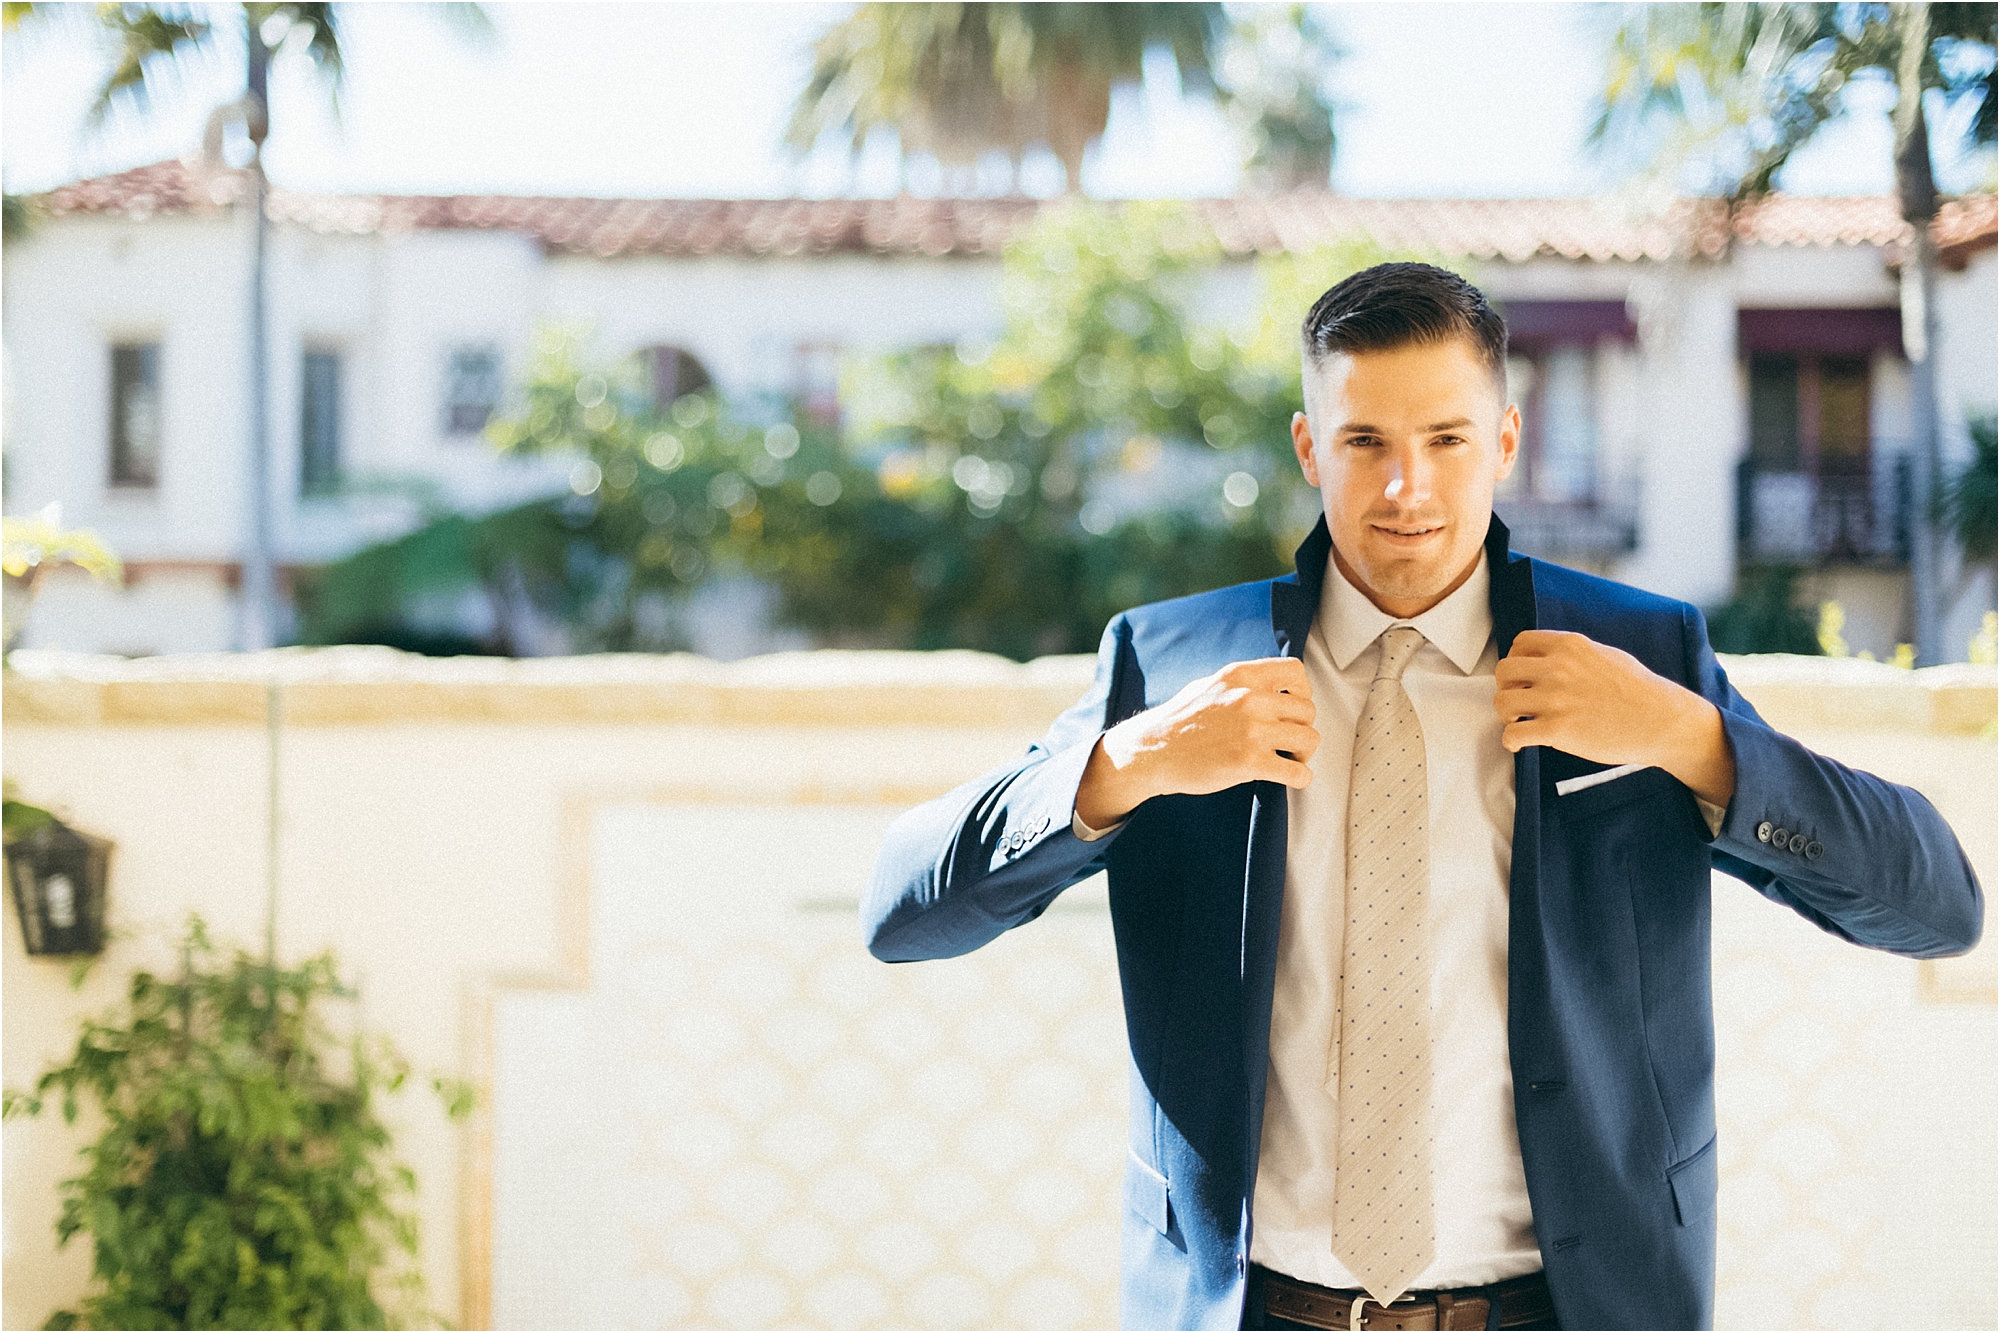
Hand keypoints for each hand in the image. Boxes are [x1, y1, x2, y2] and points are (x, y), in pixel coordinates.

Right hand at [1074, 657, 1318, 827]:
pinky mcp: (1249, 762)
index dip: (1302, 692)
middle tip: (1289, 742)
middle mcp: (1250, 698)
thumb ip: (1241, 684)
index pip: (1296, 672)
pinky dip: (1300, 778)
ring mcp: (1251, 730)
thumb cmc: (1177, 721)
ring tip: (1288, 760)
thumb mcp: (1208, 685)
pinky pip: (1298, 772)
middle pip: (1307, 710)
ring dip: (1304, 753)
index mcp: (1241, 676)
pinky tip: (1288, 779)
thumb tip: (1270, 685)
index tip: (1293, 708)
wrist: (1150, 751)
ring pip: (1309, 738)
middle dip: (1302, 728)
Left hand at [1494, 630, 1735, 808]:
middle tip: (1518, 702)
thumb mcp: (1605, 655)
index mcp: (1569, 646)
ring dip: (1505, 714)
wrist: (1661, 720)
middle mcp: (1558, 668)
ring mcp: (1556, 699)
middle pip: (1504, 671)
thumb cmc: (1638, 690)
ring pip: (1502, 701)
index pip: (1519, 643)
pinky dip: (1510, 741)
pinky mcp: (1558, 729)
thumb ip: (1574, 654)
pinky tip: (1520, 743)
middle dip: (1506, 687)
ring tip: (1519, 722)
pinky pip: (1513, 733)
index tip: (1523, 677)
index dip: (1516, 662)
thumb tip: (1550, 657)